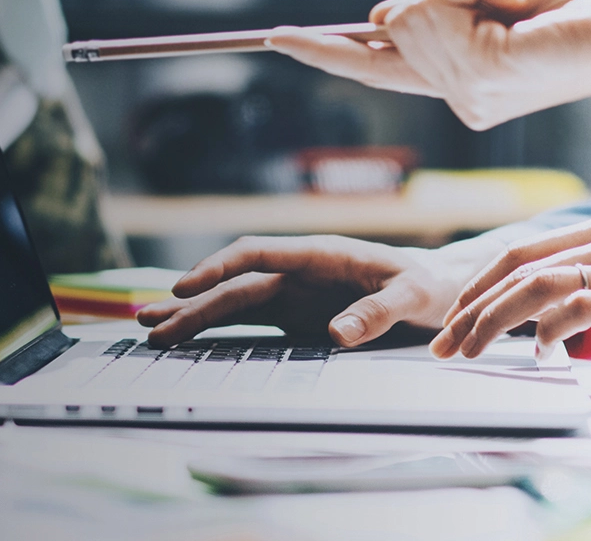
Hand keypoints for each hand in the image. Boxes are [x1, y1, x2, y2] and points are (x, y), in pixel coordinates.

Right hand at [135, 235, 476, 347]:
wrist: (441, 290)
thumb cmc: (429, 286)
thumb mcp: (412, 297)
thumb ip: (377, 311)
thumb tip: (336, 333)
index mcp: (320, 253)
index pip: (258, 252)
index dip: (219, 267)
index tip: (186, 285)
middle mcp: (298, 270)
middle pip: (234, 282)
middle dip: (191, 301)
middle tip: (150, 321)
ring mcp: (293, 293)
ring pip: (233, 301)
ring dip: (193, 314)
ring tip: (150, 329)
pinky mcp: (295, 316)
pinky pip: (249, 322)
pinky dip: (216, 329)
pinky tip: (186, 339)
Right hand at [268, 0, 590, 129]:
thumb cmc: (580, 12)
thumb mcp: (497, 2)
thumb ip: (440, 11)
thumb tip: (380, 16)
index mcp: (461, 85)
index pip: (376, 69)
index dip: (324, 50)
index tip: (275, 37)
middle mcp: (457, 99)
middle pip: (393, 21)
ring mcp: (464, 94)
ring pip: (408, 11)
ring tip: (515, 4)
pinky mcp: (476, 74)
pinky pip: (433, 5)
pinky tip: (511, 4)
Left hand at [430, 216, 590, 398]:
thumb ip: (580, 292)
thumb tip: (526, 317)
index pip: (522, 251)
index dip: (478, 284)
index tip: (450, 320)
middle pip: (520, 265)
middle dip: (471, 305)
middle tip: (443, 342)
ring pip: (538, 286)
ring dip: (492, 321)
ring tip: (469, 351)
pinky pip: (577, 309)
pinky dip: (547, 333)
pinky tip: (540, 355)